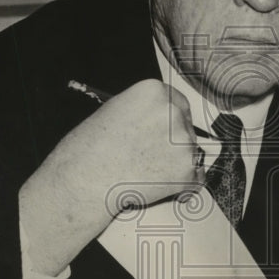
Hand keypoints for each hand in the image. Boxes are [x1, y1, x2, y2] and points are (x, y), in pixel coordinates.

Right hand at [19, 79, 203, 275]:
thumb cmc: (87, 149)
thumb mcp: (114, 111)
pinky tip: (159, 187)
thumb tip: (158, 121)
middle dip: (174, 143)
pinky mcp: (186, 169)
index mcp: (153, 91)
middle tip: (151, 158)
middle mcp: (172, 111)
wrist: (83, 181)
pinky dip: (182, 187)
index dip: (171, 122)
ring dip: (176, 165)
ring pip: (191, 154)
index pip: (178, 103)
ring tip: (147, 173)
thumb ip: (142, 111)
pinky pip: (195, 180)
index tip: (164, 134)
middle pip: (187, 127)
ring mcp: (183, 141)